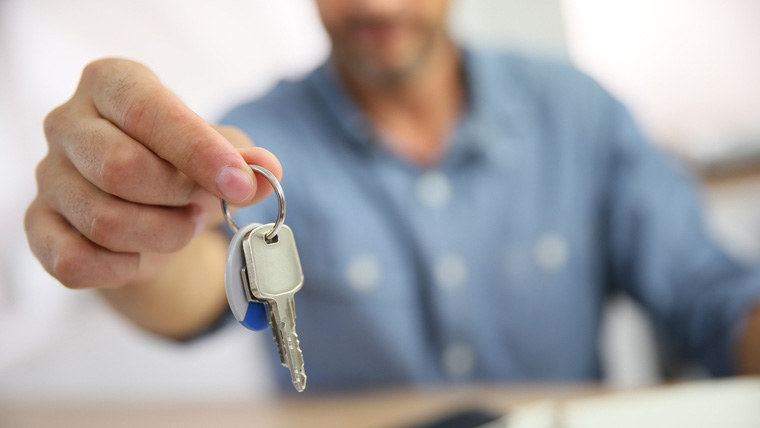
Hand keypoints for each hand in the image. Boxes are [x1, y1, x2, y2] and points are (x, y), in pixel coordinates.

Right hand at [25, 58, 281, 289]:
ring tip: (181, 226)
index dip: (198, 152)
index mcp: (111, 83)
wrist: (150, 207)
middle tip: (200, 206)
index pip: (148, 112)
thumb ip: (244, 160)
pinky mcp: (39, 226)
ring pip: (103, 221)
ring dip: (161, 235)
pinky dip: (121, 269)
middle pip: (120, 168)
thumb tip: (266, 170)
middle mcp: (67, 123)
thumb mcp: (222, 155)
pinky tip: (140, 256)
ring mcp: (48, 176)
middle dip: (178, 198)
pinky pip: (73, 262)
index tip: (240, 184)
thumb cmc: (184, 167)